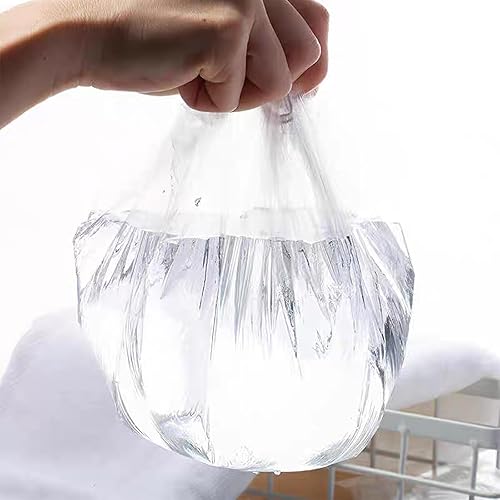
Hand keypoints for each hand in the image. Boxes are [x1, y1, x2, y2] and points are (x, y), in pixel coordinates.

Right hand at [62, 0, 329, 110]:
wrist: (86, 32)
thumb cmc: (148, 35)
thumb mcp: (218, 28)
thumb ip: (264, 40)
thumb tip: (310, 76)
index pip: (317, 20)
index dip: (307, 62)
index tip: (298, 86)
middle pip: (309, 52)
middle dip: (270, 82)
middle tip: (226, 79)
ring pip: (282, 80)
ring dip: (242, 93)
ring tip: (199, 75)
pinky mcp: (227, 27)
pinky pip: (243, 95)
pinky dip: (212, 101)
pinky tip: (179, 76)